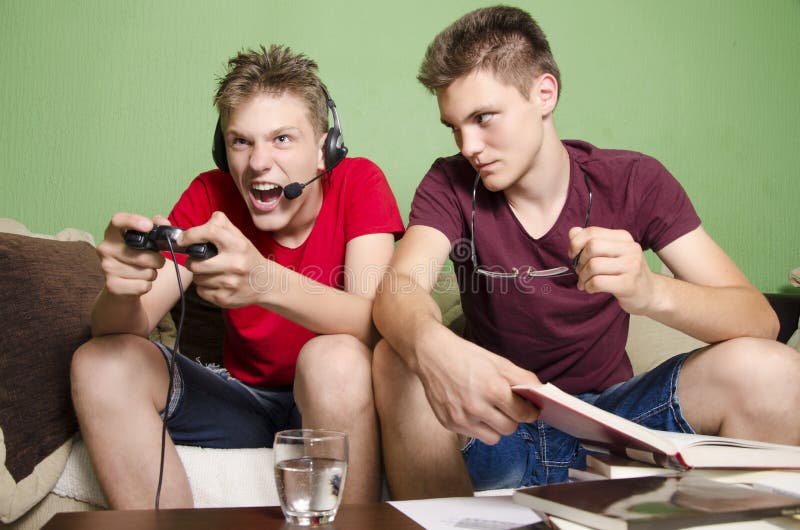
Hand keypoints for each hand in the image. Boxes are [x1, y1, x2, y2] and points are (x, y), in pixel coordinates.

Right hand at [96, 213, 167, 295]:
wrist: (120, 284)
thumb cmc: (135, 256)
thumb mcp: (146, 239)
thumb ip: (157, 227)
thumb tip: (164, 223)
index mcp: (113, 233)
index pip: (118, 220)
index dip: (133, 221)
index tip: (149, 226)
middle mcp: (106, 248)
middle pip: (142, 255)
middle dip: (157, 260)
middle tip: (156, 261)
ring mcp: (107, 267)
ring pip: (145, 272)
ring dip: (151, 273)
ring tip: (144, 271)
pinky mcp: (112, 286)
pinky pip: (143, 286)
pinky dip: (147, 285)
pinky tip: (138, 282)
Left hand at [178, 211, 268, 307]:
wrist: (267, 283)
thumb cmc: (247, 257)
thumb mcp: (240, 237)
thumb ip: (221, 225)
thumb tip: (198, 226)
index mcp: (238, 245)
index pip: (210, 232)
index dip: (190, 235)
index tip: (182, 240)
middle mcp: (235, 264)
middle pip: (196, 263)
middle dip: (192, 262)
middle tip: (198, 260)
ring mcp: (230, 283)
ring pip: (197, 279)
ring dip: (200, 275)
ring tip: (211, 272)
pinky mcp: (225, 298)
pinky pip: (201, 291)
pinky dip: (204, 287)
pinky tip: (216, 284)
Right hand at [415, 331, 539, 444]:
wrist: (431, 355)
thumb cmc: (466, 356)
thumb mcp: (498, 361)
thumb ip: (522, 378)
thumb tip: (541, 392)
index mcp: (492, 389)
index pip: (523, 414)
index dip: (529, 412)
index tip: (529, 410)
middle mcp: (476, 407)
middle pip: (509, 429)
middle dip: (513, 419)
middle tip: (507, 408)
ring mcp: (461, 418)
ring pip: (493, 438)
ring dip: (496, 427)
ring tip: (490, 411)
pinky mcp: (449, 424)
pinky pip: (474, 435)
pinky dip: (478, 426)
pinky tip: (472, 410)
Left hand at [568, 226, 654, 313]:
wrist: (649, 293)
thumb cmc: (624, 272)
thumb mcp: (610, 253)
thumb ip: (590, 241)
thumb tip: (573, 232)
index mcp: (623, 237)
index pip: (592, 232)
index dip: (576, 243)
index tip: (573, 255)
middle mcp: (630, 248)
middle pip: (592, 247)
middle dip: (580, 261)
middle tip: (580, 271)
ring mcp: (631, 266)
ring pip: (593, 265)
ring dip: (583, 276)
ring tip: (585, 282)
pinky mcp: (628, 284)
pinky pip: (597, 282)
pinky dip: (588, 287)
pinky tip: (591, 289)